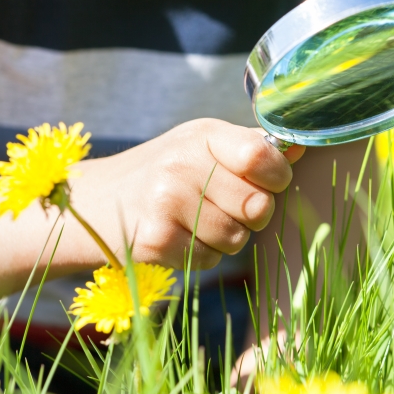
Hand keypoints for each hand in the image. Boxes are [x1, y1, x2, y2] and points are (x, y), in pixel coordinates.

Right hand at [72, 119, 304, 268]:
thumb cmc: (159, 172)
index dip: (277, 176)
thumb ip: (249, 148)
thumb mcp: (199, 146)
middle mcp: (182, 163)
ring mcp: (166, 201)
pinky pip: (209, 260)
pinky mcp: (154, 240)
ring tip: (195, 220)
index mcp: (201, 134)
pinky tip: (177, 236)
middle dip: (251, 215)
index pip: (261, 156)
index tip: (267, 181)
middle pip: (257, 206)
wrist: (91, 202)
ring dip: (225, 238)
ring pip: (237, 239)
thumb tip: (302, 145)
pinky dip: (201, 255)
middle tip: (224, 205)